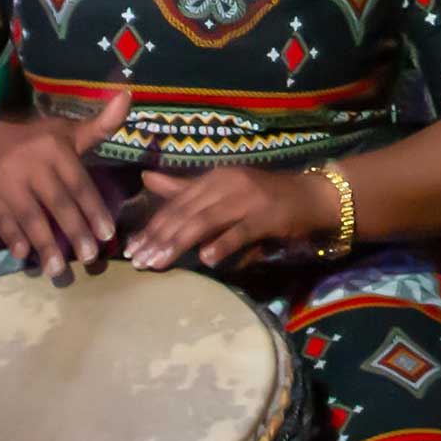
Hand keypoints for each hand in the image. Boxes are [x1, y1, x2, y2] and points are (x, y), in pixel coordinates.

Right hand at [0, 90, 130, 274]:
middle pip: (57, 203)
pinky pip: (4, 222)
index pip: (78, 184)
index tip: (107, 235)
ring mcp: (7, 183)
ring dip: (45, 244)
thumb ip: (100, 126)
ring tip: (59, 270)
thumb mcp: (67, 133)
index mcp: (54, 148)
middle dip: (75, 232)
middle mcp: (31, 165)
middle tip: (90, 257)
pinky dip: (14, 239)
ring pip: (30, 217)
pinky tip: (26, 256)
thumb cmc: (37, 144)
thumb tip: (127, 97)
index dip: (94, 210)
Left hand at [124, 165, 338, 269]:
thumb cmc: (262, 196)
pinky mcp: (266, 216)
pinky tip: (207, 260)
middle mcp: (227, 184)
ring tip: (159, 263)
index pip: (176, 203)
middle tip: (138, 261)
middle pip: (186, 212)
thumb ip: (184, 188)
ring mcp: (247, 199)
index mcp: (214, 177)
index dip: (153, 225)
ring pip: (206, 221)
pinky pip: (240, 231)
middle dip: (159, 237)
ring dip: (179, 243)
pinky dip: (222, 244)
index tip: (131, 248)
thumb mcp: (221, 189)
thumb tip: (146, 178)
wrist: (308, 196)